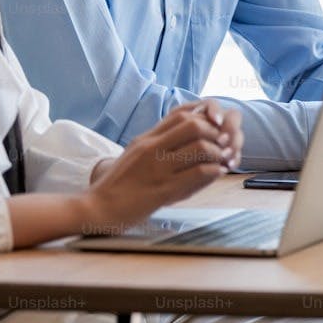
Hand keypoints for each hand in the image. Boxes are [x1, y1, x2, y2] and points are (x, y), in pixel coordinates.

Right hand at [82, 101, 240, 232]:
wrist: (97, 208)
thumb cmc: (118, 184)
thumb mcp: (135, 154)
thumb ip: (156, 142)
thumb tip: (182, 132)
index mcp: (146, 139)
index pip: (180, 114)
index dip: (204, 116)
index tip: (215, 126)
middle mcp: (152, 149)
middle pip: (194, 125)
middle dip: (215, 132)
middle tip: (224, 144)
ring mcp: (158, 169)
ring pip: (200, 147)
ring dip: (218, 153)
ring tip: (224, 159)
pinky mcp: (163, 191)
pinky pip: (197, 173)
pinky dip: (213, 171)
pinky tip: (218, 173)